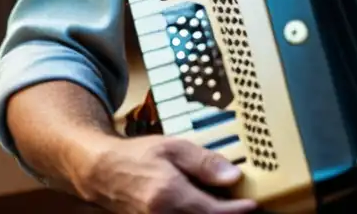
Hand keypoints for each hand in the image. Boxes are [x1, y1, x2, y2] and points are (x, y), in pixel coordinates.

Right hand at [78, 134, 257, 213]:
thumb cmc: (138, 156)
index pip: (213, 211)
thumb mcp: (173, 148)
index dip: (236, 210)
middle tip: (240, 203)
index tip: (251, 204)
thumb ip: (204, 162)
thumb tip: (233, 176)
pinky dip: (197, 213)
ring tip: (222, 201)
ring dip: (211, 213)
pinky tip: (204, 204)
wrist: (105, 173)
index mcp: (169, 195)